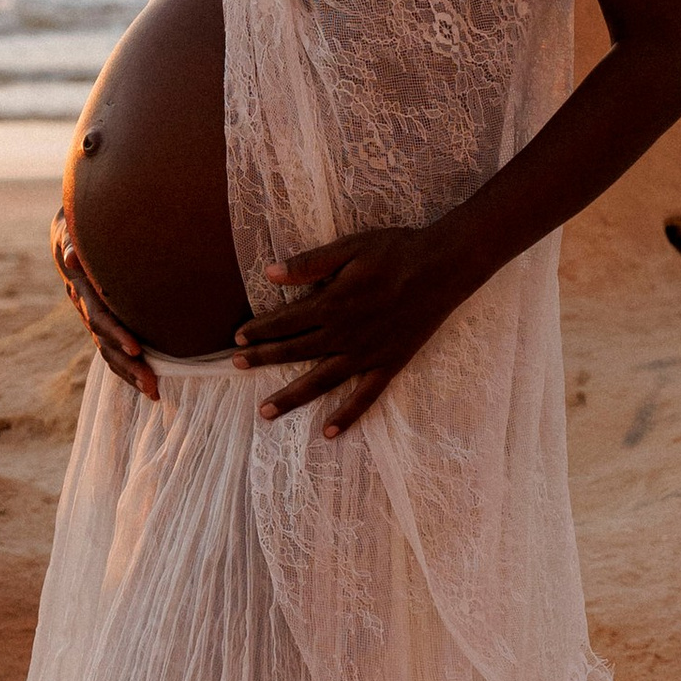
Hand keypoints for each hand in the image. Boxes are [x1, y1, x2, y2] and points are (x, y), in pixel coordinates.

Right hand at [50, 205, 159, 400]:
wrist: (72, 240)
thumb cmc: (80, 231)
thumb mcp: (73, 232)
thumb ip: (74, 243)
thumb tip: (74, 256)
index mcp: (82, 291)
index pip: (98, 318)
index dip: (116, 333)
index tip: (135, 348)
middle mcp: (86, 310)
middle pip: (105, 344)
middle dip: (128, 365)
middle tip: (151, 383)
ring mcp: (95, 321)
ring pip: (110, 353)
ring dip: (131, 374)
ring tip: (154, 392)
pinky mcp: (105, 326)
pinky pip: (114, 352)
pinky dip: (130, 369)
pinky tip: (151, 385)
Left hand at [232, 223, 467, 436]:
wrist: (444, 268)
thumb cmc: (397, 251)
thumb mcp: (350, 247)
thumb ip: (310, 264)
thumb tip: (270, 274)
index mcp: (332, 304)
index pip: (284, 322)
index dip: (259, 330)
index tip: (238, 338)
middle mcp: (345, 335)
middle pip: (295, 352)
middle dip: (263, 360)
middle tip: (235, 368)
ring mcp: (367, 354)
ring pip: (321, 381)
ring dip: (291, 397)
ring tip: (265, 411)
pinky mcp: (389, 364)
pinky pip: (365, 396)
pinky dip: (347, 415)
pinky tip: (329, 432)